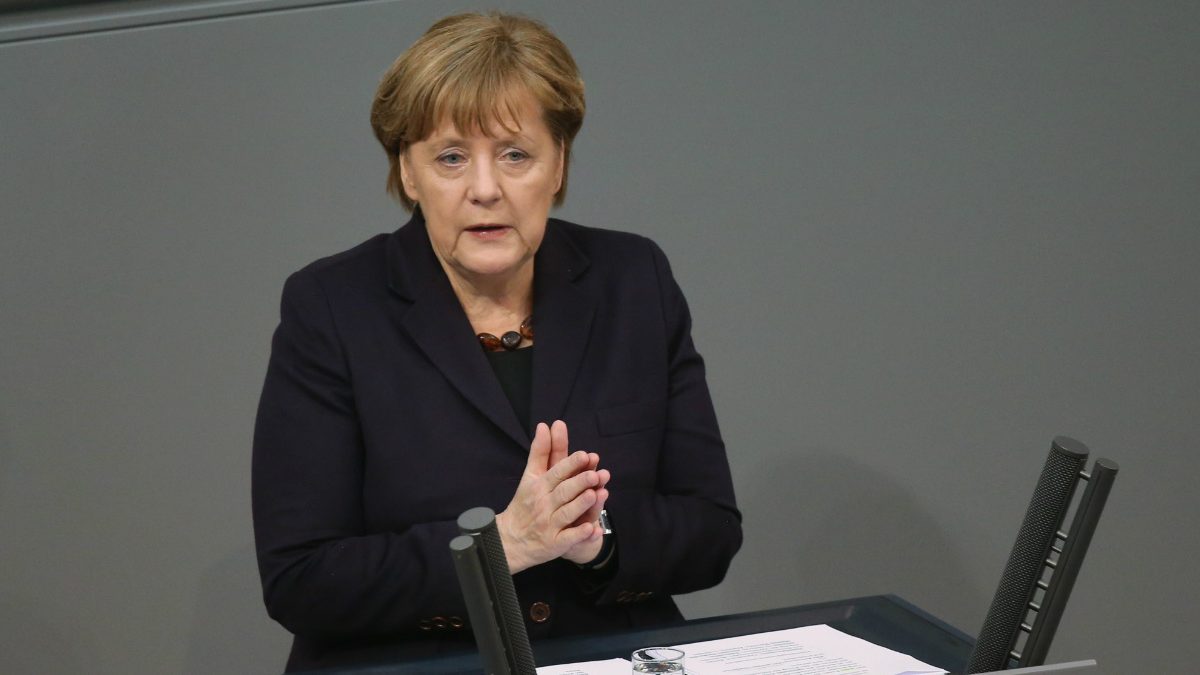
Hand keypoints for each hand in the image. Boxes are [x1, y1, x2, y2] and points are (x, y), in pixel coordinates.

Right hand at [496, 420, 609, 572]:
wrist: (510, 539)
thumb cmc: (525, 503)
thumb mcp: (530, 476)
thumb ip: (540, 451)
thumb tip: (545, 425)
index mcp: (539, 487)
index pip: (556, 473)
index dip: (571, 465)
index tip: (584, 455)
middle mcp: (544, 505)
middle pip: (563, 492)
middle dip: (579, 483)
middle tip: (595, 474)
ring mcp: (549, 525)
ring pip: (566, 514)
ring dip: (581, 505)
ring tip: (595, 495)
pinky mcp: (554, 544)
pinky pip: (568, 538)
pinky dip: (579, 534)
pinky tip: (591, 528)